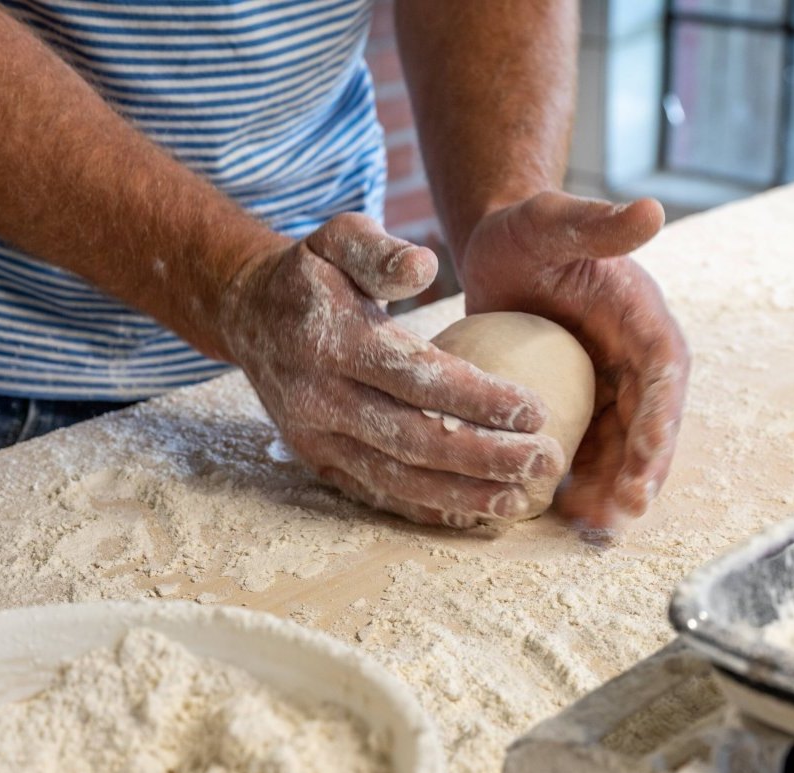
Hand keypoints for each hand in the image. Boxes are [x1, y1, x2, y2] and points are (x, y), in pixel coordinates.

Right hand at [218, 213, 564, 526]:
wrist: (248, 316)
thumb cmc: (311, 275)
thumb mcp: (336, 238)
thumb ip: (379, 249)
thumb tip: (423, 266)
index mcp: (332, 339)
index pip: (415, 376)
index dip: (477, 398)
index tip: (536, 410)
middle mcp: (319, 396)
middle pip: (412, 438)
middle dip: (484, 457)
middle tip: (545, 462)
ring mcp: (315, 436)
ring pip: (395, 477)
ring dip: (461, 494)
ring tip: (520, 499)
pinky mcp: (316, 461)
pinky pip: (375, 493)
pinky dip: (425, 509)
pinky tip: (473, 513)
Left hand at [460, 191, 689, 533]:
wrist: (502, 248)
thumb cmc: (528, 229)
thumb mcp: (554, 220)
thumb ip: (597, 222)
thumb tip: (652, 210)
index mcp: (643, 319)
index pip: (664, 376)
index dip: (660, 423)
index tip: (647, 464)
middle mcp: (635, 360)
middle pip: (649, 426)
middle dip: (640, 474)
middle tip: (620, 516)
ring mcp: (609, 386)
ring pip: (621, 448)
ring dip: (613, 490)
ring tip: (593, 530)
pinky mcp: (580, 403)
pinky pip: (588, 449)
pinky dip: (581, 482)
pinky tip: (561, 515)